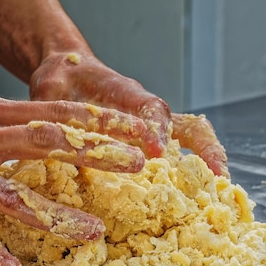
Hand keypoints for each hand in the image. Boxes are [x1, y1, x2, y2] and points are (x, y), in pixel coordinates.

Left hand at [29, 52, 228, 174]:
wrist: (68, 71)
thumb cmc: (60, 81)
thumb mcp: (49, 94)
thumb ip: (52, 116)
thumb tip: (48, 145)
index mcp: (122, 92)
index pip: (148, 107)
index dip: (156, 128)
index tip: (157, 151)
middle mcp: (144, 108)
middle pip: (186, 122)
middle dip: (205, 148)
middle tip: (217, 177)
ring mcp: (150, 123)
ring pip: (190, 135)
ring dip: (207, 159)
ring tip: (218, 190)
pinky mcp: (148, 137)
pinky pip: (177, 149)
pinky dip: (190, 168)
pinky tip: (194, 194)